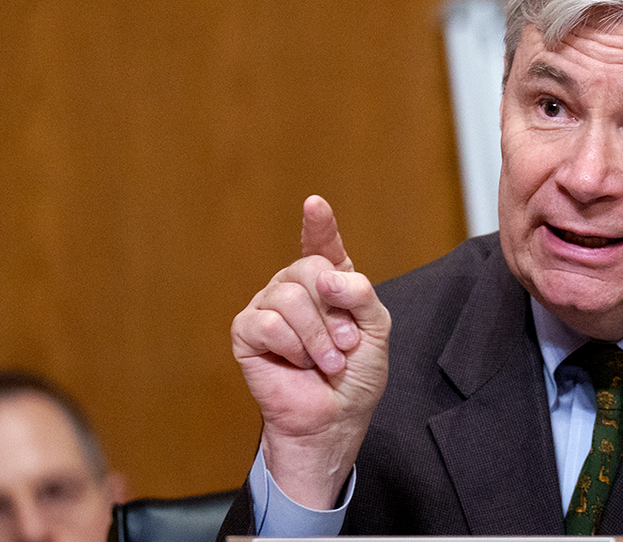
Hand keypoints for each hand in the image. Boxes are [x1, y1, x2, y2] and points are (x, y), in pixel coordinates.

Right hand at [231, 195, 390, 508]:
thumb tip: (326, 277)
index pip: (321, 244)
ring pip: (289, 296)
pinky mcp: (247, 332)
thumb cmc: (356, 375)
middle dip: (334, 312)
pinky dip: (292, 348)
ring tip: (326, 362)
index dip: (319, 224)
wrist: (334, 417)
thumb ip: (360, 294)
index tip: (315, 204)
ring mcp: (268, 306)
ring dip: (317, 337)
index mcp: (328, 282)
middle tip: (345, 346)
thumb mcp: (376, 330)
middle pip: (309, 268)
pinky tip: (298, 364)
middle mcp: (295, 287)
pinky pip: (267, 323)